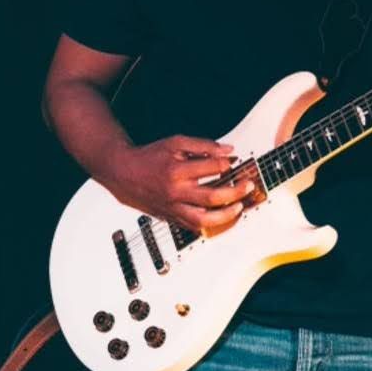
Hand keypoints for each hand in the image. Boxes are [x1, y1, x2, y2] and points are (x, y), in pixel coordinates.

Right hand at [102, 135, 254, 233]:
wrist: (123, 173)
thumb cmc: (150, 157)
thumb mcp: (175, 143)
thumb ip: (203, 146)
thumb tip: (228, 150)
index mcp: (176, 171)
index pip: (211, 168)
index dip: (227, 164)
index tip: (234, 161)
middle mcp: (175, 192)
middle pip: (212, 197)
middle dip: (235, 191)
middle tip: (248, 185)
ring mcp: (173, 208)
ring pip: (204, 219)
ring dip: (226, 215)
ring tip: (239, 207)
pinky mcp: (170, 217)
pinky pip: (193, 226)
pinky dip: (210, 224)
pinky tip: (221, 217)